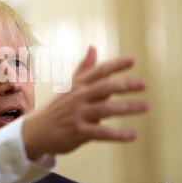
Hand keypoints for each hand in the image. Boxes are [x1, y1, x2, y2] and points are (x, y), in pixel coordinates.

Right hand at [23, 46, 147, 159]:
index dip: (116, 65)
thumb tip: (93, 47)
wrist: (36, 131)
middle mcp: (78, 97)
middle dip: (125, 85)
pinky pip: (101, 133)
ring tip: (145, 107)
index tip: (133, 60)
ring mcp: (78, 115)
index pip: (99, 71)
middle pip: (104, 87)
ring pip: (106, 109)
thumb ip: (84, 69)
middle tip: (144, 84)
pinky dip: (117, 134)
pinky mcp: (78, 132)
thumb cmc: (57, 108)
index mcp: (78, 85)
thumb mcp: (69, 86)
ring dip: (126, 108)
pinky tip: (132, 135)